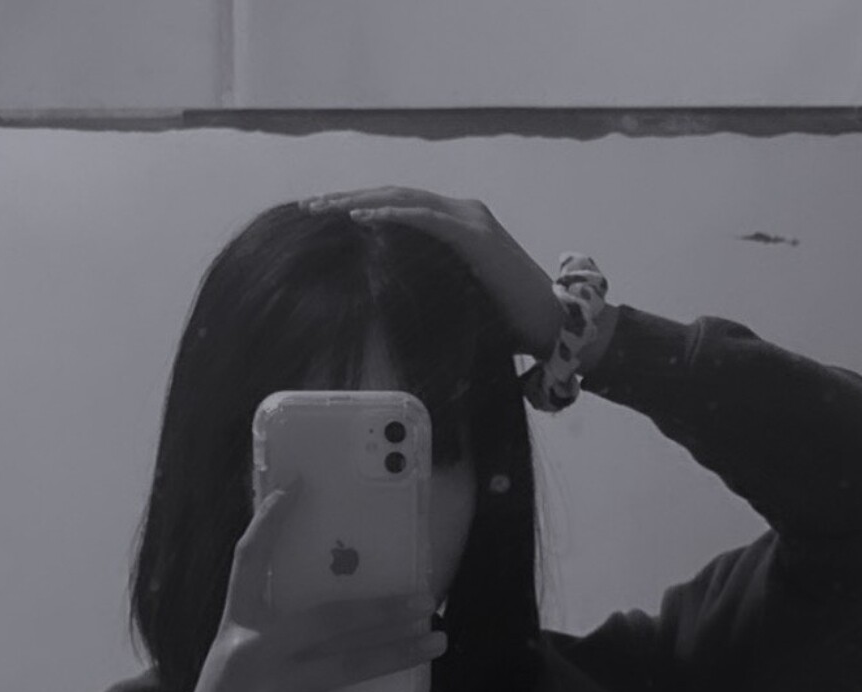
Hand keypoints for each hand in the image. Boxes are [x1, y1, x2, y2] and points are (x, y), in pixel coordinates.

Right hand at [182, 480, 445, 691]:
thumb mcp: (236, 667)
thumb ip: (275, 644)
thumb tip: (339, 624)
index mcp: (237, 628)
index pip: (250, 562)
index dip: (271, 523)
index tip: (297, 487)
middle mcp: (251, 652)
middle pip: (328, 619)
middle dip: (383, 610)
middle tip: (426, 601)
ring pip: (346, 667)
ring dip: (395, 654)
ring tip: (432, 642)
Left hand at [301, 186, 563, 360]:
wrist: (552, 326)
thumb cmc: (508, 321)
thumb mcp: (458, 295)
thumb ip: (431, 282)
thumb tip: (390, 295)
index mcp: (458, 224)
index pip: (400, 206)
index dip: (361, 206)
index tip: (324, 216)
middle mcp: (463, 212)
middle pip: (395, 195)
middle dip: (349, 199)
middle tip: (309, 206)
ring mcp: (470, 219)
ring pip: (404, 199)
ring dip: (360, 201)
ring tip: (323, 208)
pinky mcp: (475, 236)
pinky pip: (424, 218)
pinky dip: (389, 215)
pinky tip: (359, 218)